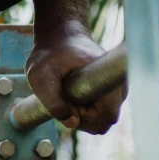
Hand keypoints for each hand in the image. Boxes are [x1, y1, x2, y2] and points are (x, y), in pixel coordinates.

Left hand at [25, 22, 118, 136]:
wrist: (60, 36)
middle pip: (107, 119)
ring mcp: (117, 87)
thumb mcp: (40, 76)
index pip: (108, 116)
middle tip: (66, 97)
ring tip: (69, 93)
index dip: (86, 117)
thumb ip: (53, 103)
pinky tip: (75, 94)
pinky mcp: (112, 90)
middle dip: (85, 117)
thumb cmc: (49, 54)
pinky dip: (88, 109)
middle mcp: (118, 83)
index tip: (69, 100)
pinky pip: (102, 111)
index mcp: (106, 76)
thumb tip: (73, 123)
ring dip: (85, 113)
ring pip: (104, 116)